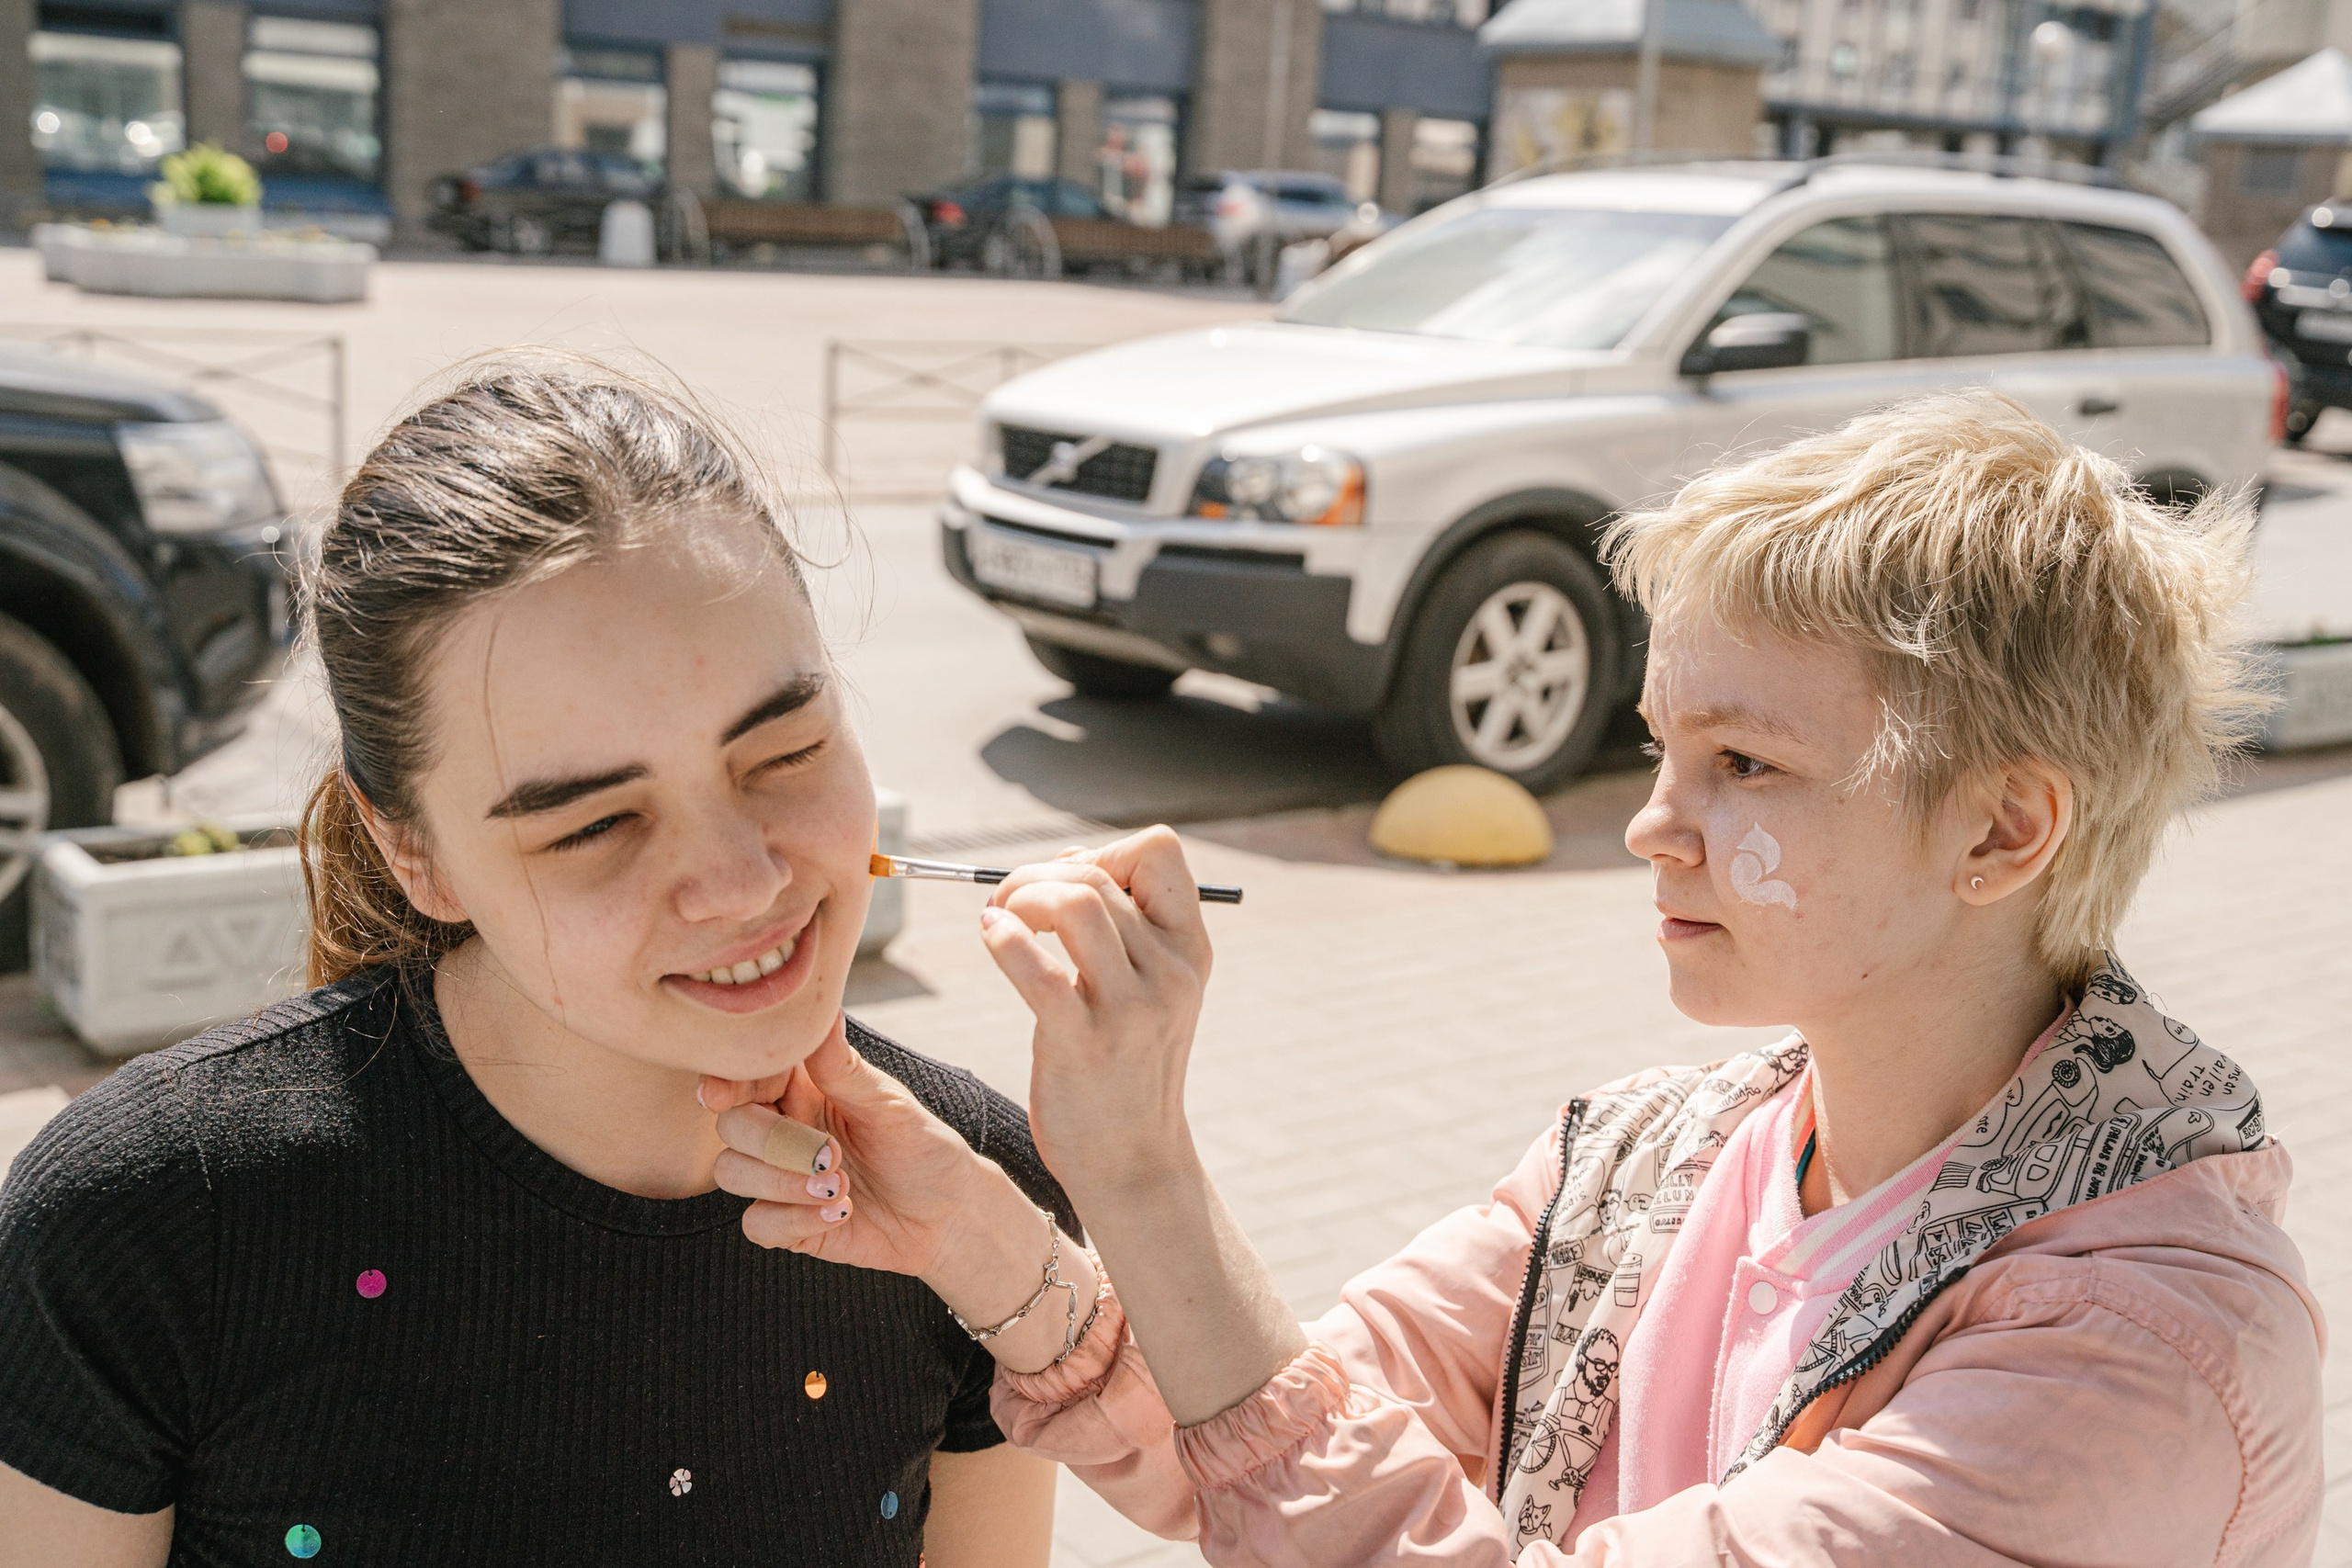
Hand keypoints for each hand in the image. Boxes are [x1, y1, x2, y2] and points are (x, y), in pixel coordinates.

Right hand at [705, 1014, 995, 1276]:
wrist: (949, 1213)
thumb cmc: (921, 1146)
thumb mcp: (888, 1104)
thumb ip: (843, 1067)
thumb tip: (825, 1009)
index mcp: (802, 1088)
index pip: (745, 1075)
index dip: (725, 1082)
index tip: (718, 1095)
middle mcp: (783, 1129)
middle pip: (730, 1126)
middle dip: (770, 1142)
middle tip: (831, 1155)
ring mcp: (779, 1177)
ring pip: (730, 1172)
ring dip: (781, 1184)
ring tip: (841, 1187)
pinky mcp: (787, 1223)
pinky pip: (757, 1224)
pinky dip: (793, 1222)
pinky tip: (839, 1214)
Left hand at [979, 827, 1213, 1199]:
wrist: (1133, 1162)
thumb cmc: (1125, 1066)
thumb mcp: (1147, 990)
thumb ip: (1119, 927)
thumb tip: (1064, 860)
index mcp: (1190, 949)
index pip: (1158, 850)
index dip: (1102, 849)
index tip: (1067, 883)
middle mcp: (1170, 971)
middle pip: (1096, 873)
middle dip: (1035, 874)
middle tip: (1007, 902)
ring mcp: (1131, 1009)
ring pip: (1073, 904)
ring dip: (1019, 897)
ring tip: (998, 919)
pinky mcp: (1083, 1043)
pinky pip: (1038, 969)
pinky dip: (1003, 938)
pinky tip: (990, 936)